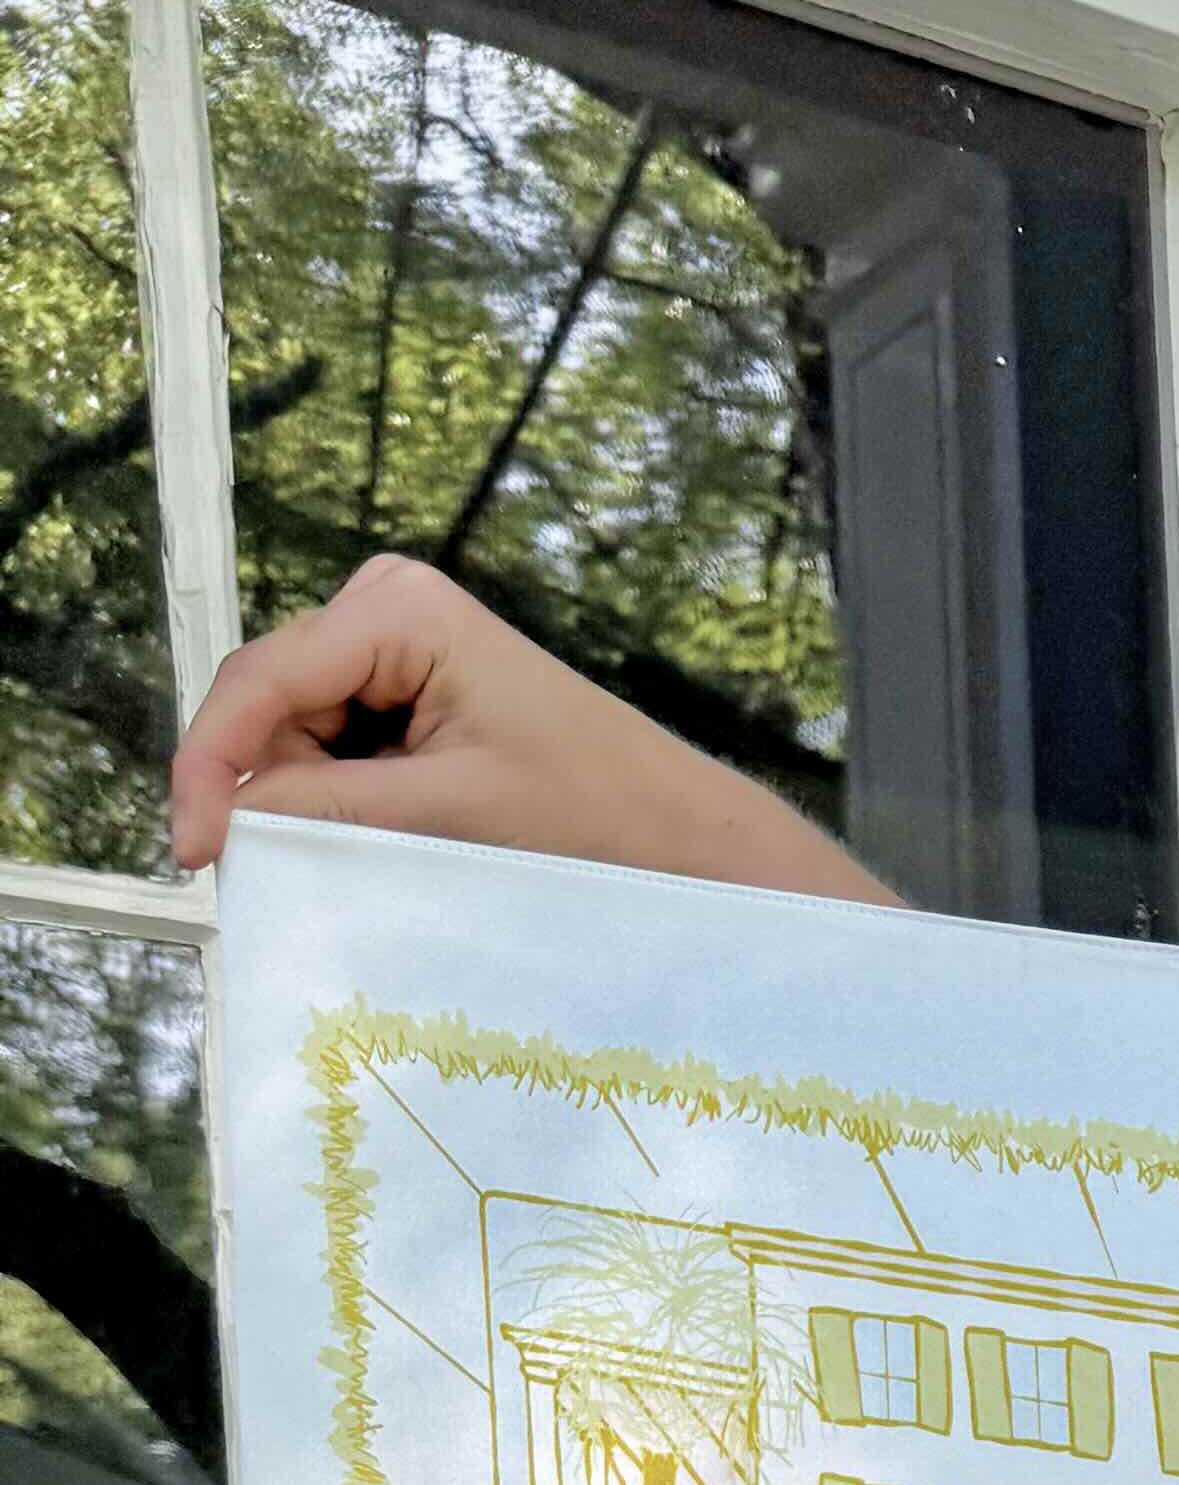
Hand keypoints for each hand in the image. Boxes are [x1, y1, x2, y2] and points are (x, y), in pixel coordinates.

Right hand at [169, 554, 898, 901]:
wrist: (678, 835)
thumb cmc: (592, 812)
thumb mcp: (445, 814)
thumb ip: (328, 809)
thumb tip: (227, 822)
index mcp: (396, 609)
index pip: (261, 680)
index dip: (211, 764)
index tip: (194, 850)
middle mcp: (385, 607)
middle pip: (269, 704)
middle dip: (256, 787)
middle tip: (253, 876)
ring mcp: (395, 645)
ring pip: (294, 732)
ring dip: (298, 800)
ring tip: (346, 859)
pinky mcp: (410, 690)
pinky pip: (335, 746)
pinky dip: (333, 798)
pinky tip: (366, 839)